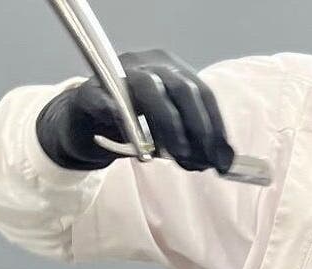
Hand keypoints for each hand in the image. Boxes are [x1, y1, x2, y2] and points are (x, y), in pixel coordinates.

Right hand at [36, 50, 233, 172]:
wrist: (84, 126)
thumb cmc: (134, 128)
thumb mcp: (170, 134)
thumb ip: (196, 141)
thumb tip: (226, 161)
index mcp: (170, 70)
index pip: (202, 92)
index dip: (216, 126)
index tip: (222, 158)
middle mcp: (146, 63)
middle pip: (181, 88)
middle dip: (198, 128)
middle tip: (203, 162)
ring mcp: (115, 74)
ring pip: (149, 90)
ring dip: (169, 125)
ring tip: (178, 155)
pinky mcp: (88, 92)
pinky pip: (105, 101)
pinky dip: (122, 118)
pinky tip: (136, 141)